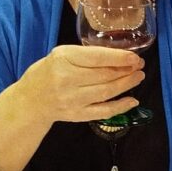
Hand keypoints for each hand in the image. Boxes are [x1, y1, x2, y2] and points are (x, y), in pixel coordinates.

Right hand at [20, 44, 145, 127]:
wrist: (31, 101)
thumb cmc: (48, 72)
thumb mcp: (61, 55)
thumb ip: (85, 55)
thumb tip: (119, 56)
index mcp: (63, 59)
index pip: (96, 58)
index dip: (119, 57)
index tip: (135, 56)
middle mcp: (67, 79)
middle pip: (105, 75)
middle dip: (127, 70)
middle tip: (140, 66)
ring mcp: (73, 99)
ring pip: (107, 92)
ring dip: (127, 85)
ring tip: (138, 77)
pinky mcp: (78, 115)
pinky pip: (104, 111)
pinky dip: (121, 107)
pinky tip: (133, 101)